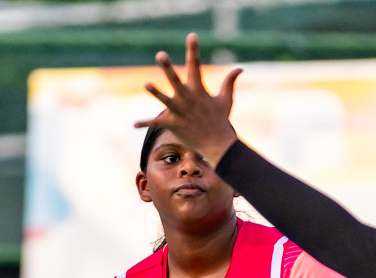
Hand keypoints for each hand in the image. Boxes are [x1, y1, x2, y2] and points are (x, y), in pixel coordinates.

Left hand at [136, 34, 242, 167]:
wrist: (217, 144)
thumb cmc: (220, 120)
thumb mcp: (226, 99)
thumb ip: (229, 82)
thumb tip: (240, 68)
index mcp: (199, 89)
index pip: (196, 65)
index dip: (193, 49)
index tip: (191, 36)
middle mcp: (188, 98)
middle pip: (175, 80)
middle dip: (168, 68)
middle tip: (160, 55)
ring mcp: (180, 112)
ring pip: (165, 100)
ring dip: (156, 92)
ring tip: (147, 84)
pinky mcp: (173, 124)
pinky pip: (157, 123)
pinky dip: (145, 123)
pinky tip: (134, 124)